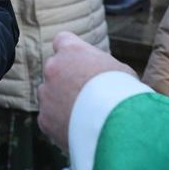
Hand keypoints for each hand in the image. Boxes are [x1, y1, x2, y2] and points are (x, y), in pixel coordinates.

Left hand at [37, 32, 134, 149]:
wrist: (116, 125)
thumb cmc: (124, 93)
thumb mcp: (119, 70)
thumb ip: (101, 67)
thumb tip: (101, 72)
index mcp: (71, 50)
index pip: (62, 40)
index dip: (70, 52)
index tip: (78, 62)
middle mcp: (53, 67)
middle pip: (54, 70)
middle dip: (65, 79)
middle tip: (85, 94)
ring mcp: (46, 93)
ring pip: (49, 95)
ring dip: (60, 102)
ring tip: (84, 116)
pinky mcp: (44, 118)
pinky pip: (49, 119)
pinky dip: (60, 124)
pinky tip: (78, 129)